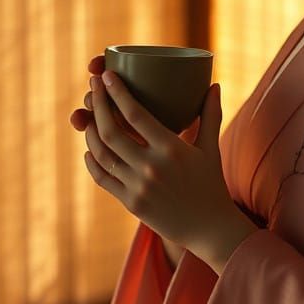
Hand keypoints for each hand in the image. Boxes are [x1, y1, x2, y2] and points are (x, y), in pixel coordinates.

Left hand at [75, 60, 250, 266]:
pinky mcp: (130, 202)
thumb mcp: (211, 149)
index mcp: (171, 149)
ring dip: (90, 131)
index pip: (135, 114)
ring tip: (89, 115)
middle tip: (92, 86)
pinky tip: (90, 149)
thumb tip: (214, 85)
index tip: (107, 75)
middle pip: (111, 130)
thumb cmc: (211, 184)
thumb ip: (211, 115)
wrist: (209, 228)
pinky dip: (92, 160)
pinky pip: (102, 177)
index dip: (117, 93)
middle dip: (97, 104)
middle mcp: (151, 167)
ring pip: (101, 153)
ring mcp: (138, 186)